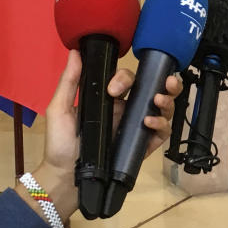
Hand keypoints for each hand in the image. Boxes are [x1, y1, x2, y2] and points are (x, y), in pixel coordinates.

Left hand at [17, 50, 180, 222]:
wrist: (64, 176)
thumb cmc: (60, 143)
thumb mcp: (60, 109)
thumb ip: (70, 81)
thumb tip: (75, 51)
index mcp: (110, 100)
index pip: (128, 80)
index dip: (125, 78)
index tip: (112, 89)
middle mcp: (127, 112)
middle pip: (154, 91)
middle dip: (165, 83)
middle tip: (166, 82)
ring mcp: (136, 129)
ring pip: (163, 110)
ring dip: (166, 102)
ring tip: (158, 102)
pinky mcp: (141, 147)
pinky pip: (160, 134)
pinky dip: (161, 126)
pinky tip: (149, 123)